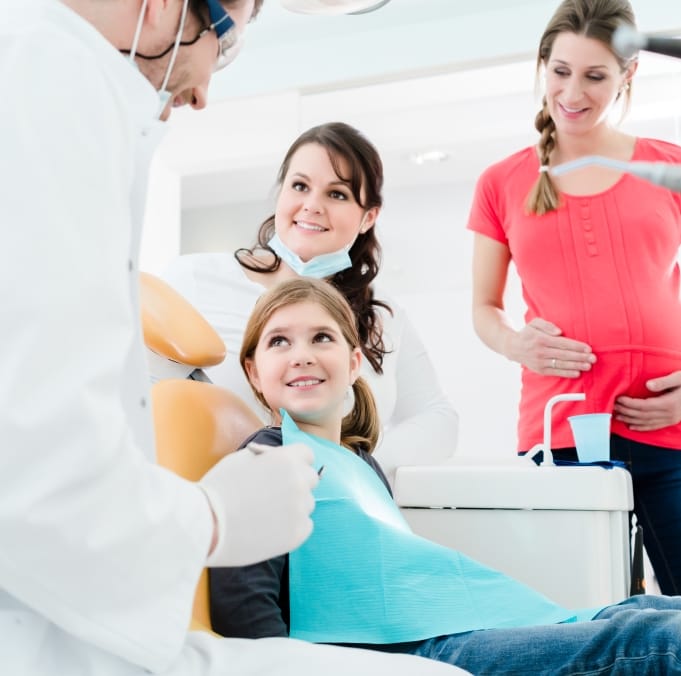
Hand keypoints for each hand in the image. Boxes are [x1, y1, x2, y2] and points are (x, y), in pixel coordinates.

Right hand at [199, 442, 317, 566]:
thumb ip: (268, 456)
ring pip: (307, 504)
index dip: (296, 461)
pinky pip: (305, 526)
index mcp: (286, 459)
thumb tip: (279, 458)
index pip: (307, 455)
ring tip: (265, 514)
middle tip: (275, 493)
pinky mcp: (298, 534)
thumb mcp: (241, 459)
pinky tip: (269, 528)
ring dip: (294, 506)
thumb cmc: (218, 489)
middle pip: (311, 479)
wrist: (205, 525)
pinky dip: (292, 527)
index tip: (285, 470)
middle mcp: (298, 482)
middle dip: (297, 483)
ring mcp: (300, 509)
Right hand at [506, 318, 595, 377]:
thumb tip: (559, 332)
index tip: (588, 348)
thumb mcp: (534, 323)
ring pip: (561, 364)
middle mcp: (540, 351)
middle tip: (593, 358)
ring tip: (588, 366)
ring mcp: (540, 362)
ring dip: (576, 366)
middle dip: (580, 357)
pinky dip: (566, 373)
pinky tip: (576, 373)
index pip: (563, 343)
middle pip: (564, 355)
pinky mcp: (540, 370)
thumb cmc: (527, 333)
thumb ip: (547, 325)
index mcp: (541, 339)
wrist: (513, 347)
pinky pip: (555, 372)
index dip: (576, 346)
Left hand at [614, 371, 680, 430]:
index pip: (644, 406)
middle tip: (613, 406)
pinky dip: (641, 427)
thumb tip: (648, 385)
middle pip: (642, 415)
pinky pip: (654, 427)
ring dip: (630, 420)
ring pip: (646, 422)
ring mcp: (671, 419)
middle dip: (626, 411)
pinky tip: (631, 426)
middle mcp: (669, 414)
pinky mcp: (671, 420)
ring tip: (617, 415)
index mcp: (669, 404)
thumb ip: (664, 381)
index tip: (618, 398)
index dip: (630, 404)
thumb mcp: (679, 378)